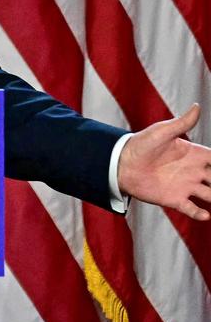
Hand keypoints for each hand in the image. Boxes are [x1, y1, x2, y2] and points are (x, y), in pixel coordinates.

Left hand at [118, 103, 210, 219]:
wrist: (120, 163)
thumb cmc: (140, 144)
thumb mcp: (162, 132)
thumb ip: (182, 122)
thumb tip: (197, 106)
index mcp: (193, 154)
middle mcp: (193, 171)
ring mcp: (185, 186)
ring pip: (210, 196)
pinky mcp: (174, 199)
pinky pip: (191, 209)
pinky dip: (199, 214)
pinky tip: (205, 215)